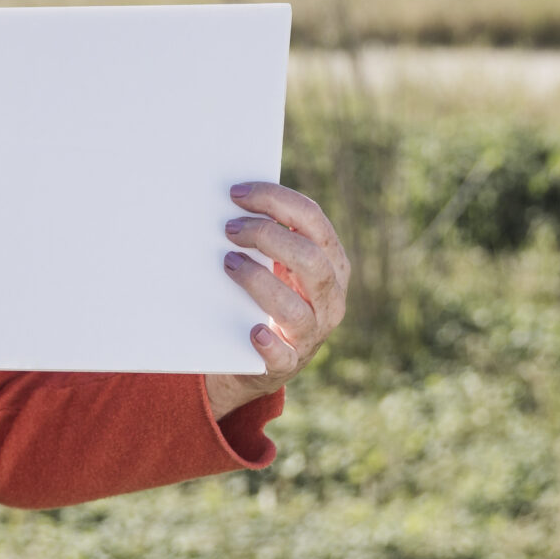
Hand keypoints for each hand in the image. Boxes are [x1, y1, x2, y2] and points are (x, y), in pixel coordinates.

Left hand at [205, 182, 349, 418]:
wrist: (253, 363)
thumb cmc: (263, 300)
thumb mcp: (277, 268)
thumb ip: (269, 239)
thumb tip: (231, 201)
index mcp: (332, 263)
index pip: (312, 220)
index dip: (275, 200)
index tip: (237, 193)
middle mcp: (330, 299)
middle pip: (310, 259)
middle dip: (268, 236)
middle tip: (229, 229)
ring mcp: (312, 334)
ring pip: (296, 308)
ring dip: (260, 282)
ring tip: (228, 264)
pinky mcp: (289, 365)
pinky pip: (283, 357)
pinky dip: (269, 344)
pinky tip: (253, 331)